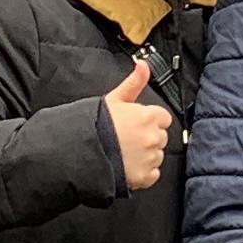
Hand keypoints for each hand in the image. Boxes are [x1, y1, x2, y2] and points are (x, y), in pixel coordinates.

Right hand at [102, 54, 173, 190]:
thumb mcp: (114, 99)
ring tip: (124, 153)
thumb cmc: (95, 124)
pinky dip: (143, 173)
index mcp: (148, 116)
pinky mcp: (143, 177)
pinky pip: (152, 174)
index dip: (149, 120)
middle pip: (160, 137)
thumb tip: (143, 64)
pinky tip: (128, 166)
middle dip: (148, 137)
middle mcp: (153, 137)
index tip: (136, 123)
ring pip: (157, 156)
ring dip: (146, 155)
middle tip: (127, 139)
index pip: (163, 118)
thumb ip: (134, 82)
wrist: (79, 151)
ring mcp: (149, 158)